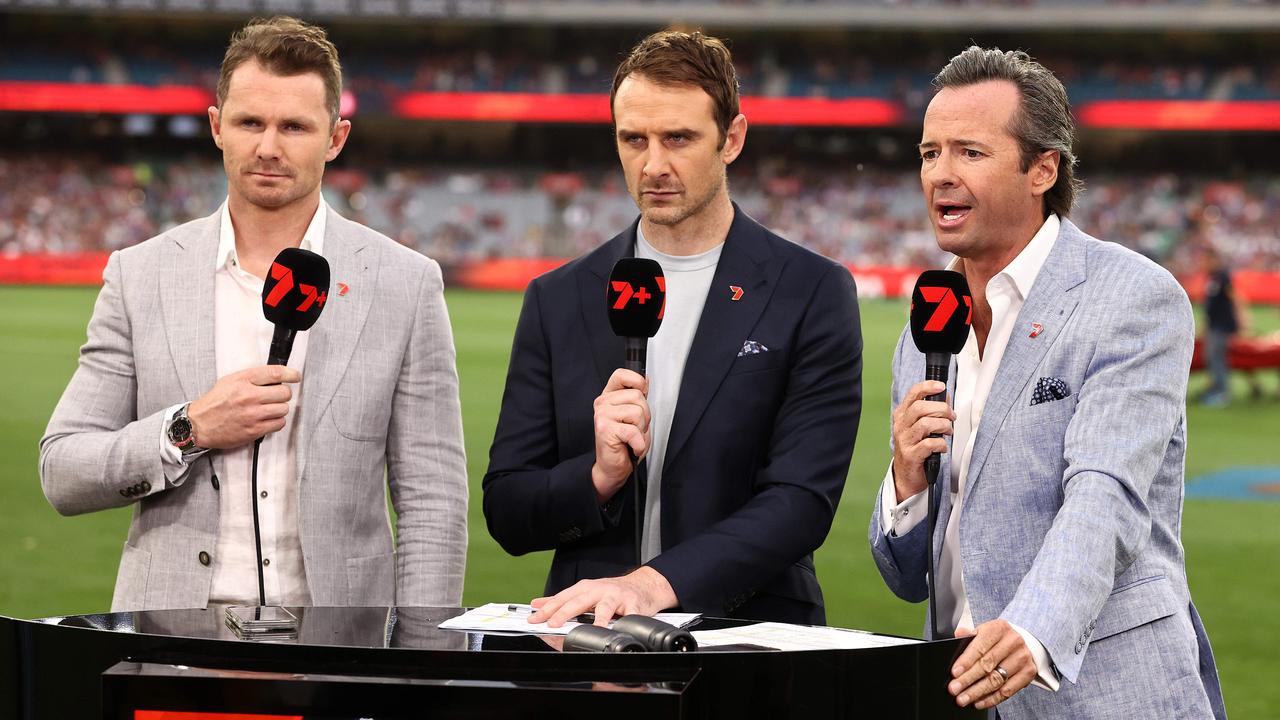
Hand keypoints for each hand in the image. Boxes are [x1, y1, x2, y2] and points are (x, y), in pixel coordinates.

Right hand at [187, 365, 300, 449]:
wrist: (198, 425)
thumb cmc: (214, 403)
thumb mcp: (230, 381)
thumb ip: (252, 377)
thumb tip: (277, 376)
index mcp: (243, 380)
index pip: (275, 373)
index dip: (291, 374)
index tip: (295, 376)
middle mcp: (249, 396)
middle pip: (284, 393)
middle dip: (283, 394)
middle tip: (276, 397)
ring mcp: (252, 414)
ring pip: (284, 409)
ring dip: (280, 409)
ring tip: (269, 409)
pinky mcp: (254, 430)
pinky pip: (279, 424)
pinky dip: (276, 421)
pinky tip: (267, 419)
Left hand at [527, 566, 676, 627]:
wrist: (642, 585)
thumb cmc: (611, 592)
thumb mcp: (585, 592)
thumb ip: (561, 600)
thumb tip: (537, 604)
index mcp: (585, 588)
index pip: (562, 598)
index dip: (547, 609)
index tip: (534, 619)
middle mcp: (599, 590)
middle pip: (579, 601)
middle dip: (564, 612)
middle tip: (552, 624)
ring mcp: (616, 597)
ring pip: (604, 607)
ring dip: (597, 619)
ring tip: (591, 629)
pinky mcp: (633, 604)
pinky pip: (630, 614)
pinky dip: (626, 621)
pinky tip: (621, 628)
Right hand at [591, 368, 650, 502]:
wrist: (612, 467)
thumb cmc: (624, 443)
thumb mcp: (635, 416)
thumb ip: (638, 398)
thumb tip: (645, 379)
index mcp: (610, 396)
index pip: (621, 374)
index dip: (636, 380)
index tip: (642, 391)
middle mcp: (603, 403)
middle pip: (637, 396)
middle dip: (645, 415)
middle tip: (636, 428)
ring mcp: (602, 415)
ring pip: (637, 412)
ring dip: (641, 430)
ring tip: (632, 437)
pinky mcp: (605, 429)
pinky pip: (633, 431)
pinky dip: (638, 443)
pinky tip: (632, 447)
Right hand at [890, 380, 953, 501]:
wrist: (906, 475)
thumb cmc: (915, 448)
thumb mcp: (920, 427)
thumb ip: (931, 411)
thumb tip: (945, 395)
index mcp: (902, 415)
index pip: (912, 394)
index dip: (927, 387)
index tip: (941, 386)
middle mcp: (901, 426)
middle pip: (920, 408)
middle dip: (942, 410)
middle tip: (951, 417)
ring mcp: (904, 440)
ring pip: (926, 424)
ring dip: (943, 426)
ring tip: (947, 432)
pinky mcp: (911, 455)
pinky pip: (930, 444)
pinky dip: (941, 444)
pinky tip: (942, 447)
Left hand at [949, 620, 1035, 709]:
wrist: (1023, 642)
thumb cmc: (997, 639)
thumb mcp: (984, 631)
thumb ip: (970, 635)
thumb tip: (959, 634)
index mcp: (999, 628)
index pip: (980, 647)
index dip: (966, 661)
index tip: (954, 673)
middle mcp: (1013, 642)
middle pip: (987, 665)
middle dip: (968, 679)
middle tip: (954, 689)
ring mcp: (1022, 658)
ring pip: (997, 680)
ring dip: (977, 692)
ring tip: (963, 698)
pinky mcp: (1028, 673)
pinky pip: (1008, 691)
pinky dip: (991, 699)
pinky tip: (978, 702)